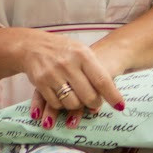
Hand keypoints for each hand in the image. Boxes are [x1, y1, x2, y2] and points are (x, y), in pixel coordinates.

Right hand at [2, 27, 126, 121]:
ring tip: (79, 99)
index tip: (120, 106)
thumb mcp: (81, 52)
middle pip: (88, 95)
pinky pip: (56, 103)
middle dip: (94, 104)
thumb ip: (94, 69)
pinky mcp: (40, 83)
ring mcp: (53, 74)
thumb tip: (109, 92)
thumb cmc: (63, 50)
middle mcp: (68, 64)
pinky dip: (62, 105)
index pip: (102, 80)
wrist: (32, 46)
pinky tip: (63, 97)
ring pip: (72, 103)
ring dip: (77, 106)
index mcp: (83, 55)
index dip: (112, 96)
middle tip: (95, 103)